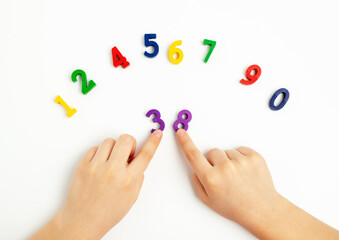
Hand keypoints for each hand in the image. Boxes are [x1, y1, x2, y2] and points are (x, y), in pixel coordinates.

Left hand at [30, 130, 161, 239]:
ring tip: (110, 160)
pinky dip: (99, 153)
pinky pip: (95, 148)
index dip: (153, 142)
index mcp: (128, 180)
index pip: (146, 155)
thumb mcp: (131, 197)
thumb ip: (137, 177)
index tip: (157, 134)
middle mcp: (113, 171)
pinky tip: (100, 164)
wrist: (82, 220)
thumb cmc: (107, 212)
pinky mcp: (83, 165)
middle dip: (129, 144)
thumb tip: (138, 160)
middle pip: (126, 139)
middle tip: (126, 153)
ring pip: (109, 141)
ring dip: (113, 148)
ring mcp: (96, 167)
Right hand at [176, 129, 338, 239]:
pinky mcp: (254, 157)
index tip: (181, 133)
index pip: (193, 155)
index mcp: (211, 179)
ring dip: (229, 161)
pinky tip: (244, 172)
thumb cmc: (235, 206)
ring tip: (237, 176)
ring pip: (227, 152)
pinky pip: (240, 150)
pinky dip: (241, 158)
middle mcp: (225, 168)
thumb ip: (197, 182)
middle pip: (212, 152)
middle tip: (224, 175)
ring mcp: (241, 162)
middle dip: (214, 161)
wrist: (262, 209)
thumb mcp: (208, 200)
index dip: (185, 142)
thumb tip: (196, 167)